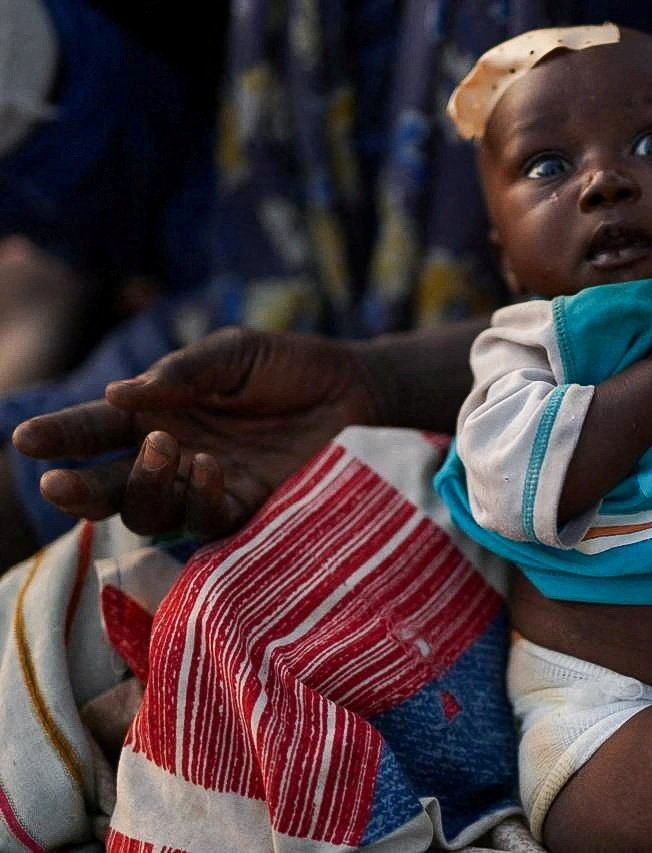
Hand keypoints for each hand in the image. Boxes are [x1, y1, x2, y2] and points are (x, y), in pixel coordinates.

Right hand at [11, 328, 379, 537]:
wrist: (355, 390)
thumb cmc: (290, 366)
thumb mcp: (235, 353)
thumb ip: (181, 373)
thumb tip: (117, 396)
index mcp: (157, 414)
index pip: (96, 430)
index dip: (61, 436)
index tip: (26, 438)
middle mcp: (172, 457)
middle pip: (110, 487)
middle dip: (79, 488)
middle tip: (58, 482)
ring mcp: (207, 487)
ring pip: (150, 513)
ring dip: (146, 487)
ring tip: (167, 449)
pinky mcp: (248, 509)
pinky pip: (208, 520)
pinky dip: (199, 498)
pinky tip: (209, 466)